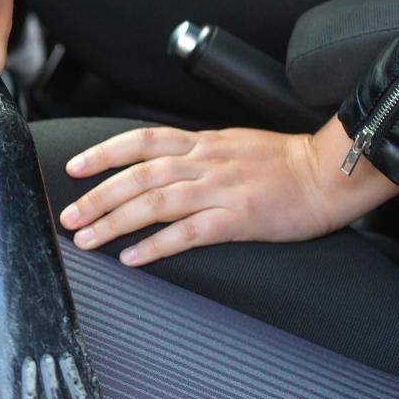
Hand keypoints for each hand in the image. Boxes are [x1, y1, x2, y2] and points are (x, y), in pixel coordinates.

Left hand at [57, 120, 398, 265]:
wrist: (330, 174)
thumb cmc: (286, 164)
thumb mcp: (233, 145)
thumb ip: (197, 153)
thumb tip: (161, 164)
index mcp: (202, 143)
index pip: (141, 140)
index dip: (103, 153)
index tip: (73, 167)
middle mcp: (204, 162)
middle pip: (138, 175)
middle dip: (97, 196)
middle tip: (68, 215)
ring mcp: (220, 190)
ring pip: (155, 202)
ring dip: (115, 221)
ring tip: (87, 238)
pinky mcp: (237, 218)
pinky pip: (188, 232)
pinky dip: (156, 245)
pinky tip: (133, 258)